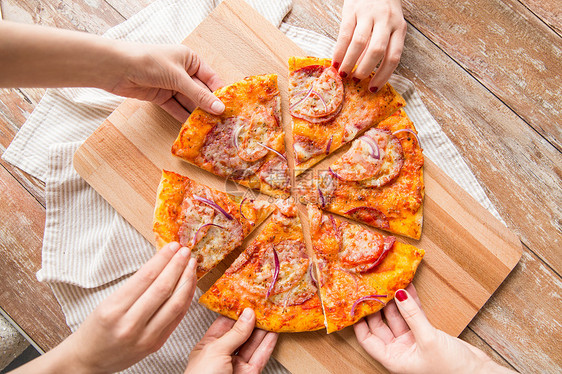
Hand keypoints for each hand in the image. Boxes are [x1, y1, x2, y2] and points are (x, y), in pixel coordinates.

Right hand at [13, 242, 197, 373]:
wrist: (88, 360)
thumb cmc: (95, 328)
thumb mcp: (107, 302)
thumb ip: (135, 286)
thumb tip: (162, 263)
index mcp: (114, 309)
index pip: (146, 277)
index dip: (163, 259)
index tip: (173, 246)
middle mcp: (130, 324)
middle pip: (163, 288)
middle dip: (178, 266)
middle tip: (186, 251)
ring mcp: (145, 337)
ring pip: (175, 303)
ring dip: (186, 281)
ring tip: (191, 265)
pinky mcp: (155, 345)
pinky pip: (176, 318)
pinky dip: (185, 299)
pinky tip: (189, 285)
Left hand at [110, 42, 224, 121]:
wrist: (117, 68)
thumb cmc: (149, 62)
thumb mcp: (178, 78)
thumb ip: (199, 95)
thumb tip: (219, 109)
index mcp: (190, 59)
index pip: (211, 78)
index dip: (220, 93)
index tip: (230, 108)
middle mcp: (183, 72)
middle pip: (201, 92)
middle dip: (209, 106)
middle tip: (222, 122)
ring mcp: (172, 85)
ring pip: (189, 102)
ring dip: (197, 114)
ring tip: (210, 128)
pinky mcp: (161, 96)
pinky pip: (176, 108)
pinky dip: (183, 117)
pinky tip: (193, 128)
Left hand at [185, 308, 277, 373]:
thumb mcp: (216, 350)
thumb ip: (235, 333)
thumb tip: (248, 315)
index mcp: (208, 346)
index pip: (225, 324)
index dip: (237, 311)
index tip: (249, 299)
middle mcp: (224, 354)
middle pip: (242, 333)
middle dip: (253, 319)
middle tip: (264, 304)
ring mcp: (237, 365)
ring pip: (253, 343)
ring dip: (264, 329)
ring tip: (273, 313)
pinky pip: (261, 356)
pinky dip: (269, 344)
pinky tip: (275, 332)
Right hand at [333, 0, 406, 91]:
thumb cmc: (382, 9)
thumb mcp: (389, 26)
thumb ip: (381, 45)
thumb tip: (365, 71)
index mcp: (399, 28)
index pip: (393, 57)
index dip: (383, 76)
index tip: (372, 88)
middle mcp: (386, 20)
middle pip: (377, 51)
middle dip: (365, 69)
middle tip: (355, 79)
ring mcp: (369, 14)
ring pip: (359, 43)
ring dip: (350, 61)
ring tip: (343, 73)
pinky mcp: (352, 10)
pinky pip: (345, 34)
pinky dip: (339, 50)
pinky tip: (335, 61)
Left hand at [354, 284, 513, 373]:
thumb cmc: (453, 369)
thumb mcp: (428, 339)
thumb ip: (412, 315)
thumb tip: (397, 294)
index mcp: (393, 359)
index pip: (367, 338)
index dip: (360, 320)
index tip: (356, 301)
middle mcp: (399, 351)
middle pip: (380, 324)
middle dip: (377, 306)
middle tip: (373, 286)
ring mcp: (412, 342)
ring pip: (397, 316)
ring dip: (395, 300)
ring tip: (390, 280)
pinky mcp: (425, 334)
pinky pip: (413, 315)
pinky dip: (410, 301)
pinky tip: (407, 286)